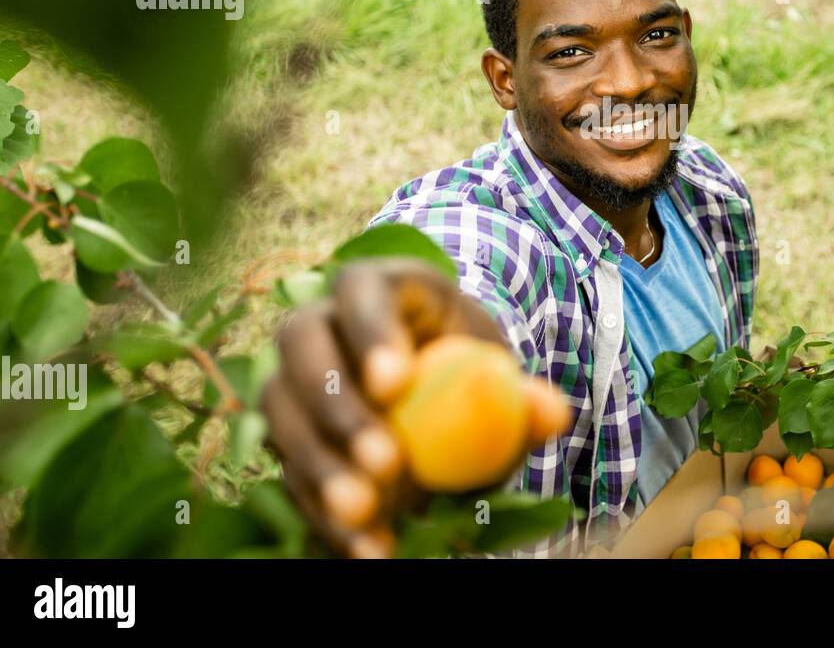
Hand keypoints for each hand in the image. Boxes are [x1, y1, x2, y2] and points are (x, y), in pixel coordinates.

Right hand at [260, 258, 505, 557]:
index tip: (394, 385)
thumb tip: (553, 415)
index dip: (369, 331)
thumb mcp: (498, 370)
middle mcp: (321, 321)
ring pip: (281, 412)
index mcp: (379, 285)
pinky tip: (368, 547)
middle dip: (338, 408)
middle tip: (385, 463)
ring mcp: (293, 376)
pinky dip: (325, 515)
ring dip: (321, 468)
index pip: (359, 290)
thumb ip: (523, 392)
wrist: (437, 392)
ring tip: (366, 512)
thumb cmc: (468, 366)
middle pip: (302, 346)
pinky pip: (291, 473)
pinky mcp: (287, 434)